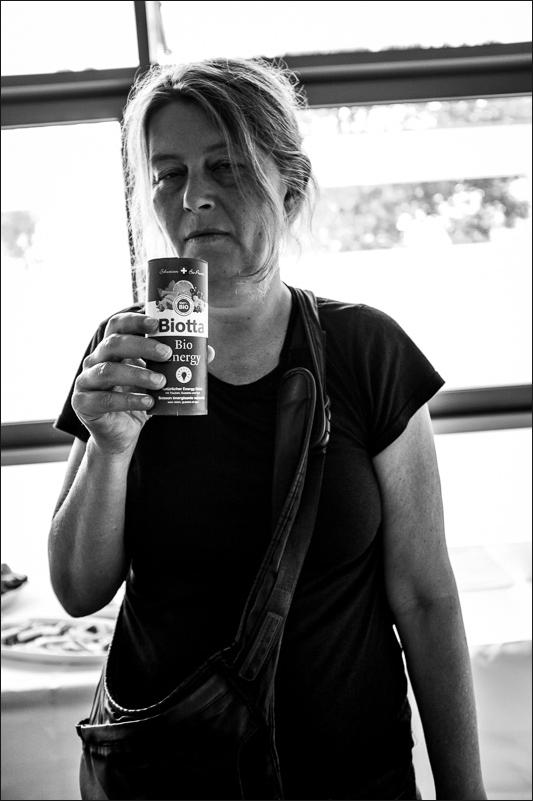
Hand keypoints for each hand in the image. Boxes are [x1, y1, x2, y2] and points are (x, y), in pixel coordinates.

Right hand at [72, 313, 171, 454]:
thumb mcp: (158, 380)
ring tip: (161, 382)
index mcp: (111, 349)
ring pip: (108, 370)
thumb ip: (176, 365)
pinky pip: (105, 399)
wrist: (120, 436)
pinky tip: (149, 403)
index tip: (157, 324)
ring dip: (138, 374)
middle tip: (167, 354)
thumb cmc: (139, 400)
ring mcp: (86, 381)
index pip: (117, 325)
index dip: (135, 321)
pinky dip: (129, 400)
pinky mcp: (83, 403)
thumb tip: (208, 351)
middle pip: (114, 344)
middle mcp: (95, 360)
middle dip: (142, 346)